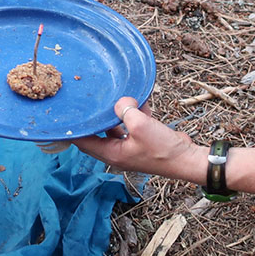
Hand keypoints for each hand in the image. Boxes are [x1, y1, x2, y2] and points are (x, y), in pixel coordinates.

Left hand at [71, 98, 204, 181]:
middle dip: (96, 117)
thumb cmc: (163, 150)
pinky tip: (140, 100)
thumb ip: (126, 110)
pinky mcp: (144, 140)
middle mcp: (119, 151)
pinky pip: (134, 124)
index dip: (74, 130)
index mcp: (112, 154)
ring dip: (118, 112)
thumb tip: (121, 101)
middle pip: (100, 132)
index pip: (84, 141)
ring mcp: (132, 146)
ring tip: (117, 97)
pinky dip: (135, 113)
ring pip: (117, 126)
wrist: (188, 159)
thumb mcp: (141, 125)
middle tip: (89, 101)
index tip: (66, 116)